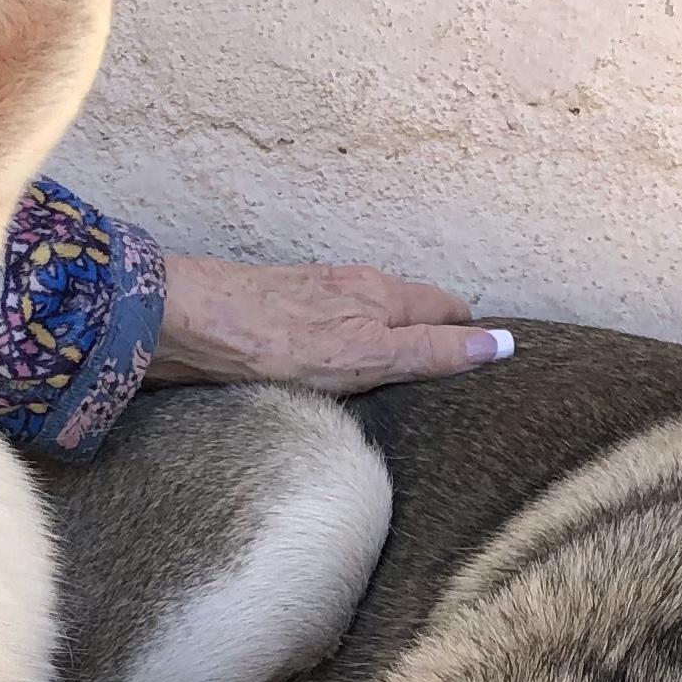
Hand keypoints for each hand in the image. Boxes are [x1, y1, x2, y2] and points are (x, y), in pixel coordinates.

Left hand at [149, 254, 513, 392]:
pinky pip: (329, 338)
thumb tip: (499, 345)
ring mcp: (313, 303)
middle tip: (453, 387)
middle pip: (411, 315)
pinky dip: (347, 357)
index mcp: (381, 295)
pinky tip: (336, 383)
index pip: (448, 311)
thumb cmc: (271, 338)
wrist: (181, 323)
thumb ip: (430, 352)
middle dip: (435, 342)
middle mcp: (352, 291)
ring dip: (389, 349)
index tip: (489, 370)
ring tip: (403, 390)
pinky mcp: (276, 321)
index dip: (470, 337)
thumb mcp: (366, 353)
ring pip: (369, 324)